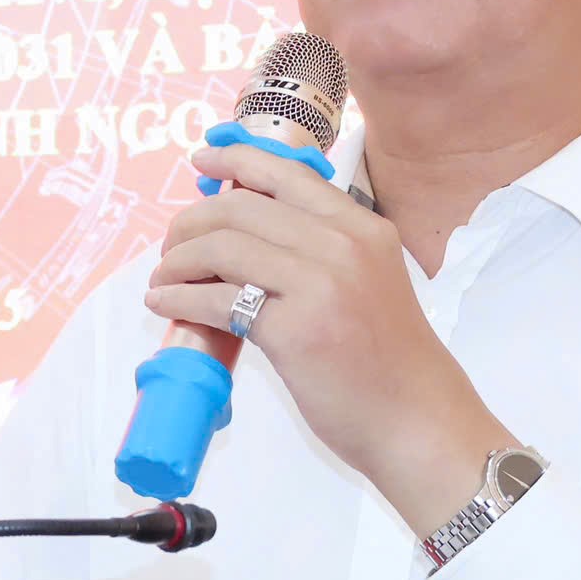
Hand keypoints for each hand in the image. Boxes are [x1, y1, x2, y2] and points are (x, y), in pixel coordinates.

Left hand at [143, 141, 510, 533]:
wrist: (417, 420)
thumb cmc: (391, 362)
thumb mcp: (371, 282)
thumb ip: (324, 251)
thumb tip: (250, 232)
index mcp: (363, 227)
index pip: (286, 174)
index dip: (235, 160)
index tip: (202, 160)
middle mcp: (343, 244)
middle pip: (241, 208)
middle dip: (190, 223)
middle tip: (171, 248)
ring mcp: (319, 284)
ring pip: (221, 246)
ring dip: (177, 260)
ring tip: (163, 279)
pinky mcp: (293, 329)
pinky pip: (216, 299)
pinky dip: (179, 297)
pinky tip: (165, 304)